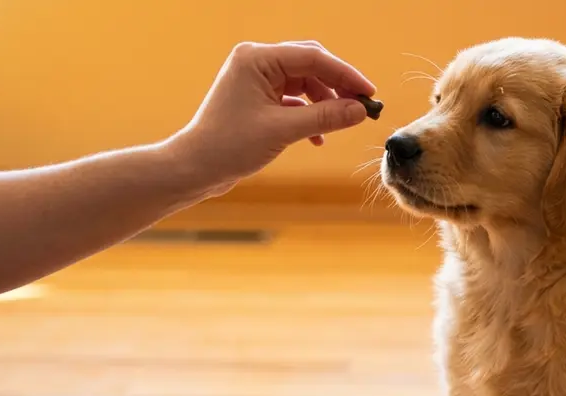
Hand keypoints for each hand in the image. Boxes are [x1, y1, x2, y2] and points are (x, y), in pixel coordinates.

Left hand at [170, 40, 376, 193]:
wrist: (195, 168)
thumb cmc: (229, 146)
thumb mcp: (282, 131)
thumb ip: (324, 117)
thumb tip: (360, 110)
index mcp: (257, 59)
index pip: (313, 57)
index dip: (346, 74)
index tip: (370, 93)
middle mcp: (256, 62)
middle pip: (311, 65)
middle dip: (338, 85)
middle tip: (363, 105)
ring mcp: (256, 80)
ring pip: (304, 82)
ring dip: (325, 103)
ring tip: (343, 123)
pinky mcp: (257, 98)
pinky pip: (293, 98)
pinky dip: (309, 115)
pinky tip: (318, 138)